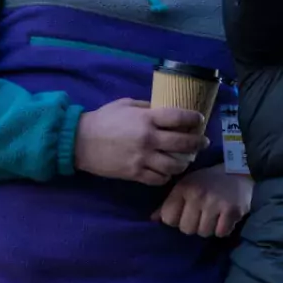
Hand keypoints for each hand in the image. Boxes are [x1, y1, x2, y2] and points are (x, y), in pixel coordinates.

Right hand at [74, 98, 207, 185]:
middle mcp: (148, 139)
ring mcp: (142, 158)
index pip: (180, 118)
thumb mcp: (126, 104)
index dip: (194, 119)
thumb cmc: (103, 119)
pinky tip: (167, 170)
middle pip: (183, 143)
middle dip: (198, 143)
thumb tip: (165, 110)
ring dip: (184, 162)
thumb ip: (148, 107)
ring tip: (186, 158)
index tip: (200, 120)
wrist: (80, 142)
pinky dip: (167, 175)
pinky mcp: (135, 174)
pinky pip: (159, 178)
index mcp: (146, 118)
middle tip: (203, 142)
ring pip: (175, 165)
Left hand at [153, 166, 252, 236]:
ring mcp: (215, 203)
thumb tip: (152, 219)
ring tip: (214, 215)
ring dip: (209, 227)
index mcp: (184, 188)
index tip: (186, 211)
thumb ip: (169, 203)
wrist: (239, 170)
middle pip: (186, 229)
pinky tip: (225, 217)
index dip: (176, 218)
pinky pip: (220, 233)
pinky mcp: (232, 211)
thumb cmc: (209, 180)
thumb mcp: (186, 185)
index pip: (168, 218)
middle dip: (194, 224)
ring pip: (203, 232)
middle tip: (203, 213)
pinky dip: (223, 229)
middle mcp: (198, 195)